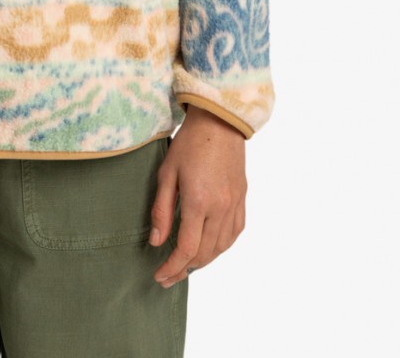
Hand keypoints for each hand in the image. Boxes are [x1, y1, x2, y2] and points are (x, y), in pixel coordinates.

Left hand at [149, 106, 246, 286]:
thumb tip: (157, 242)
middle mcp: (220, 208)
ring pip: (221, 247)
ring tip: (185, 265)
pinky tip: (210, 248)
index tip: (159, 276)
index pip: (187, 249)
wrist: (220, 122)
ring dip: (203, 261)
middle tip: (167, 276)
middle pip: (204, 254)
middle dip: (184, 269)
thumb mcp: (166, 173)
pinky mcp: (242, 199)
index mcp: (199, 202)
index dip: (172, 267)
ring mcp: (234, 205)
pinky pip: (234, 233)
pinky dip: (221, 247)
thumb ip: (161, 210)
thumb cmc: (189, 143)